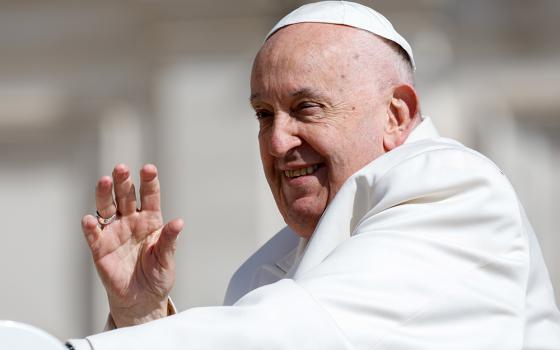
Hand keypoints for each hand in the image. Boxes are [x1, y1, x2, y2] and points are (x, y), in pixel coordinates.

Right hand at [81, 164, 182, 326]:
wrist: (142, 300)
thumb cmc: (157, 276)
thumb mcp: (167, 259)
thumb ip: (169, 240)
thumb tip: (179, 222)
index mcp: (151, 220)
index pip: (150, 196)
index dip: (149, 182)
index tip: (148, 168)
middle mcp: (131, 221)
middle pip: (125, 196)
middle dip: (123, 181)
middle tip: (121, 169)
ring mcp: (114, 232)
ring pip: (107, 208)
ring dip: (105, 195)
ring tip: (105, 181)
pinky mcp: (100, 249)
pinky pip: (94, 235)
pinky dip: (91, 226)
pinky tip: (90, 219)